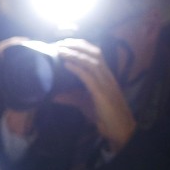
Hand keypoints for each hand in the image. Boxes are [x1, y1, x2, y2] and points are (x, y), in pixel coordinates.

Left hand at [54, 38, 136, 152]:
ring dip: (76, 54)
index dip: (81, 45)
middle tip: (61, 42)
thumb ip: (70, 96)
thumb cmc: (103, 114)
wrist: (117, 128)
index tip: (65, 42)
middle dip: (78, 45)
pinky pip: (90, 78)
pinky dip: (78, 69)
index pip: (95, 53)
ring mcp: (106, 84)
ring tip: (61, 50)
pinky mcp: (102, 94)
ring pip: (92, 63)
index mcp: (104, 75)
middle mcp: (107, 76)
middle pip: (94, 53)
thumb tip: (52, 94)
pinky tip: (67, 65)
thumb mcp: (83, 102)